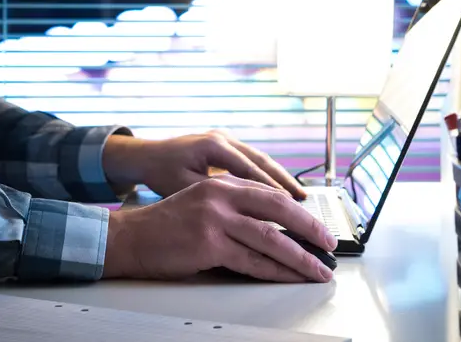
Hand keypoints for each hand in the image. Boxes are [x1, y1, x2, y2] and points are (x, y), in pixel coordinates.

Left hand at [102, 130, 306, 199]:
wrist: (146, 155)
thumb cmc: (160, 171)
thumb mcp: (182, 186)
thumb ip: (211, 195)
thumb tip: (240, 211)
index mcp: (214, 145)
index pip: (249, 168)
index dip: (270, 187)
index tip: (288, 204)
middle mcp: (224, 138)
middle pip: (262, 160)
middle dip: (284, 181)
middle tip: (304, 200)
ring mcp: (226, 140)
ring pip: (260, 160)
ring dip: (279, 178)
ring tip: (299, 197)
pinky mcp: (225, 147)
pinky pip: (252, 162)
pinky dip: (266, 177)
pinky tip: (278, 192)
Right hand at [102, 175, 336, 281]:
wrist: (132, 237)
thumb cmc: (166, 225)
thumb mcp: (203, 202)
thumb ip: (235, 208)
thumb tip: (274, 229)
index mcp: (223, 183)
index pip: (272, 195)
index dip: (299, 213)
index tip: (316, 227)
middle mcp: (221, 195)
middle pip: (279, 210)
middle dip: (310, 229)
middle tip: (329, 245)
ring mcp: (216, 218)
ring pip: (271, 238)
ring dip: (300, 257)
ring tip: (317, 269)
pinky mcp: (209, 243)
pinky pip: (252, 261)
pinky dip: (275, 271)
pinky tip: (289, 277)